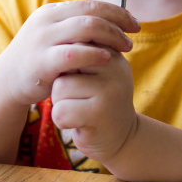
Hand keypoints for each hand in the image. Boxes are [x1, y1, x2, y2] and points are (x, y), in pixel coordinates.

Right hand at [0, 0, 139, 105]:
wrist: (7, 81)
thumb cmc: (40, 60)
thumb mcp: (56, 37)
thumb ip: (77, 28)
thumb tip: (111, 21)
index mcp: (53, 12)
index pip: (92, 4)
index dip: (117, 11)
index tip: (134, 23)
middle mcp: (47, 21)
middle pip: (92, 13)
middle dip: (118, 22)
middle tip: (135, 34)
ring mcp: (42, 40)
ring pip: (85, 28)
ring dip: (111, 36)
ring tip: (126, 47)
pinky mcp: (41, 62)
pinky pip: (72, 54)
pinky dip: (93, 54)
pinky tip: (107, 58)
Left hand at [51, 49, 137, 163]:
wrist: (122, 137)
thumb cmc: (98, 99)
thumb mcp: (95, 73)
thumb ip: (83, 55)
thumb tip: (62, 43)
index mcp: (112, 52)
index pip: (74, 44)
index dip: (66, 65)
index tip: (78, 79)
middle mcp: (114, 68)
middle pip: (65, 63)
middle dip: (61, 82)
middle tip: (78, 96)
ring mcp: (109, 91)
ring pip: (60, 88)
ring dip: (61, 103)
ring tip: (79, 109)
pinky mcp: (99, 114)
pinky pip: (61, 111)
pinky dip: (62, 120)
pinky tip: (78, 123)